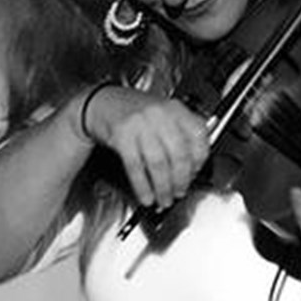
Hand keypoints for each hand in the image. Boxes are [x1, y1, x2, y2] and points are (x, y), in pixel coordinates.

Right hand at [83, 85, 208, 209]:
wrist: (101, 102)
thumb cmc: (133, 110)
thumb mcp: (163, 114)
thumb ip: (181, 134)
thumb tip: (193, 167)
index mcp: (175, 109)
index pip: (198, 137)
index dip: (199, 161)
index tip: (195, 174)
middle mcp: (160, 114)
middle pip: (179, 154)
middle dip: (181, 180)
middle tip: (180, 192)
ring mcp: (140, 124)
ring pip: (158, 163)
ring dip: (163, 187)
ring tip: (164, 198)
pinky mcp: (121, 135)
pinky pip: (135, 167)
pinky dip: (142, 186)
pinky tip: (146, 195)